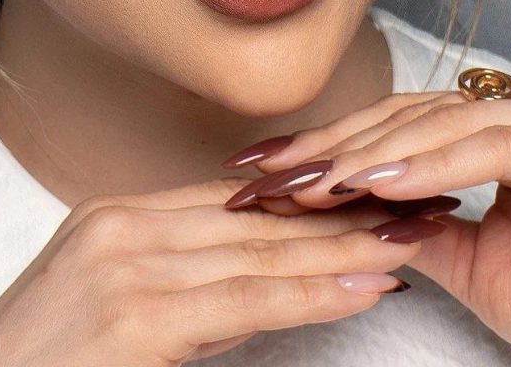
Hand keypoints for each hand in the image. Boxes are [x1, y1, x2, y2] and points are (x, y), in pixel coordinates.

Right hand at [0, 176, 429, 366]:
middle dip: (337, 214)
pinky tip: (361, 286)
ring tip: (407, 241)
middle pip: (255, 219)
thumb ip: (173, 281)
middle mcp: (120, 224)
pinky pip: (242, 301)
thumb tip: (253, 280)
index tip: (364, 196)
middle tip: (410, 204)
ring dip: (341, 249)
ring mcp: (124, 263)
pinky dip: (308, 293)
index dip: (305, 201)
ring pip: (259, 254)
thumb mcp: (100, 304)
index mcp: (113, 215)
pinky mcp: (133, 315)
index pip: (232, 201)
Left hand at [221, 68, 510, 366]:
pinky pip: (490, 147)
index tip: (269, 166)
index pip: (405, 120)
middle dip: (336, 147)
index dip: (335, 142)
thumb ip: (408, 218)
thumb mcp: (465, 256)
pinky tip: (375, 185)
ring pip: (444, 126)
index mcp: (508, 118)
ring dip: (371, 156)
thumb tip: (336, 199)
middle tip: (269, 172)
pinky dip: (430, 166)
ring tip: (312, 183)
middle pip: (414, 116)